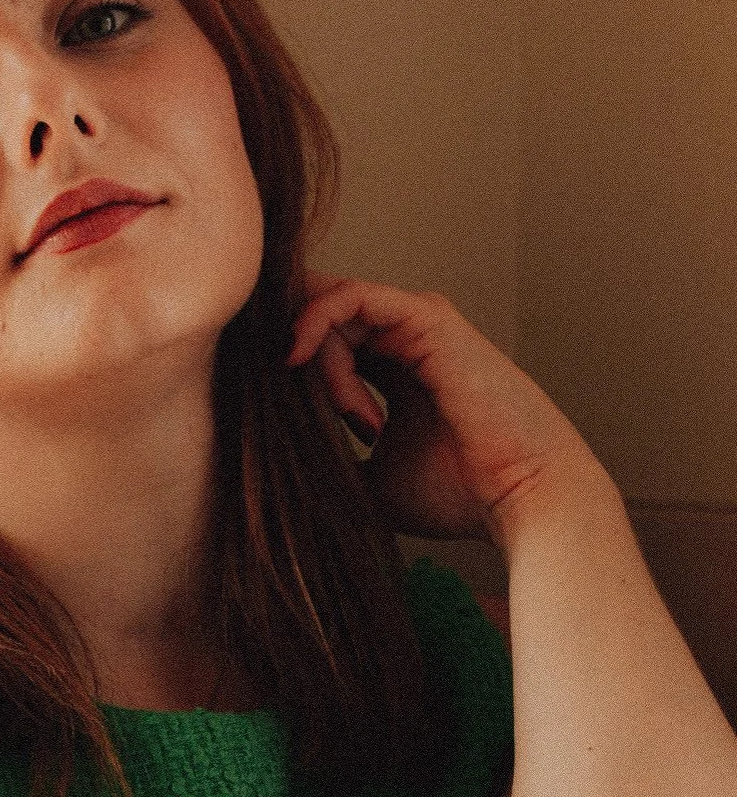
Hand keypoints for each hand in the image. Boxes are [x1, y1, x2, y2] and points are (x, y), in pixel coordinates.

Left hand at [290, 273, 603, 544]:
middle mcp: (404, 336)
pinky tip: (301, 357)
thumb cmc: (461, 494)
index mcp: (392, 366)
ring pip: (329, 307)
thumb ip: (330, 459)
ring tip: (349, 416)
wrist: (523, 499)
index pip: (321, 339)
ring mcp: (417, 322)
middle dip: (292, 352)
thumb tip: (275, 472)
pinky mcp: (426, 316)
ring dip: (317, 357)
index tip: (273, 409)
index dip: (285, 363)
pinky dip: (317, 321)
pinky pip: (350, 297)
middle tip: (301, 407)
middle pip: (318, 317)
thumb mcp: (372, 480)